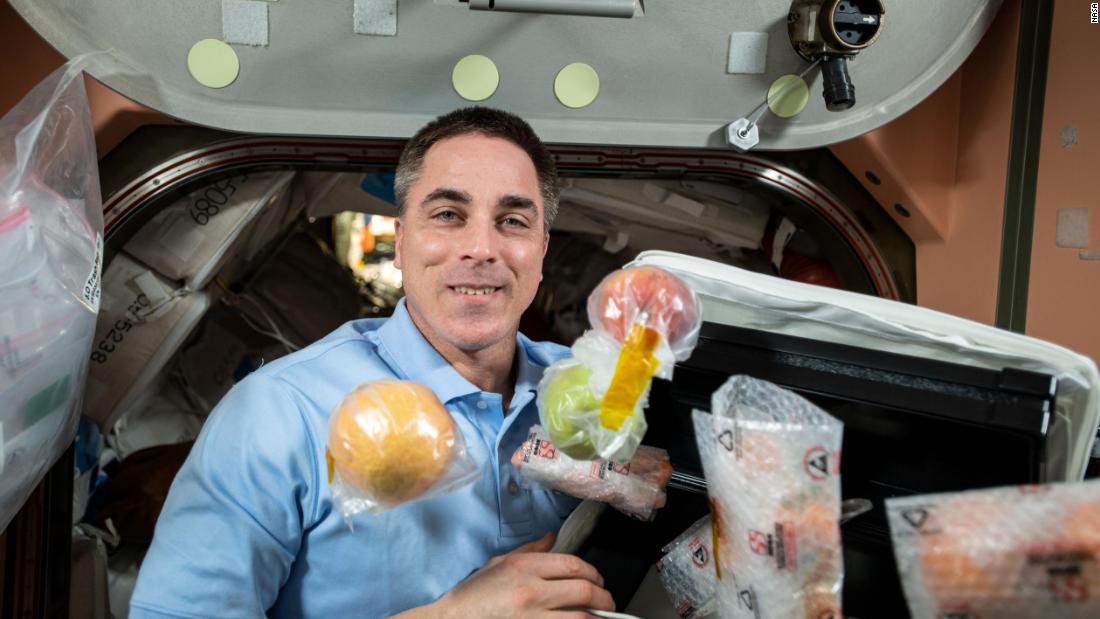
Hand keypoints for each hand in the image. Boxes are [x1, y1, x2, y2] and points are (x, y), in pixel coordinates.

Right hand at [414, 532, 615, 618]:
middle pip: (583, 590)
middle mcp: (530, 591)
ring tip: (601, 618)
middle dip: (603, 597)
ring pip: (580, 618)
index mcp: (523, 567)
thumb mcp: (498, 564)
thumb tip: (552, 539)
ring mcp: (532, 618)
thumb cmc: (471, 598)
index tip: (598, 581)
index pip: (572, 564)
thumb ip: (530, 551)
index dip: (593, 573)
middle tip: (607, 603)